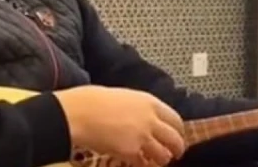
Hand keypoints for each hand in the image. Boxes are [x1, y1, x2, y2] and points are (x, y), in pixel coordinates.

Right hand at [54, 85, 185, 166]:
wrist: (79, 113)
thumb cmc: (92, 101)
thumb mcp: (123, 96)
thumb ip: (138, 107)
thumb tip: (142, 116)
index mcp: (149, 102)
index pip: (175, 119)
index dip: (178, 130)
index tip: (178, 135)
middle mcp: (150, 119)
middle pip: (175, 139)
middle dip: (178, 148)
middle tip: (175, 153)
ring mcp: (142, 137)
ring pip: (164, 154)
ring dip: (162, 159)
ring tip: (158, 160)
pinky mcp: (131, 152)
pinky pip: (144, 163)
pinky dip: (143, 164)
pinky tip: (138, 162)